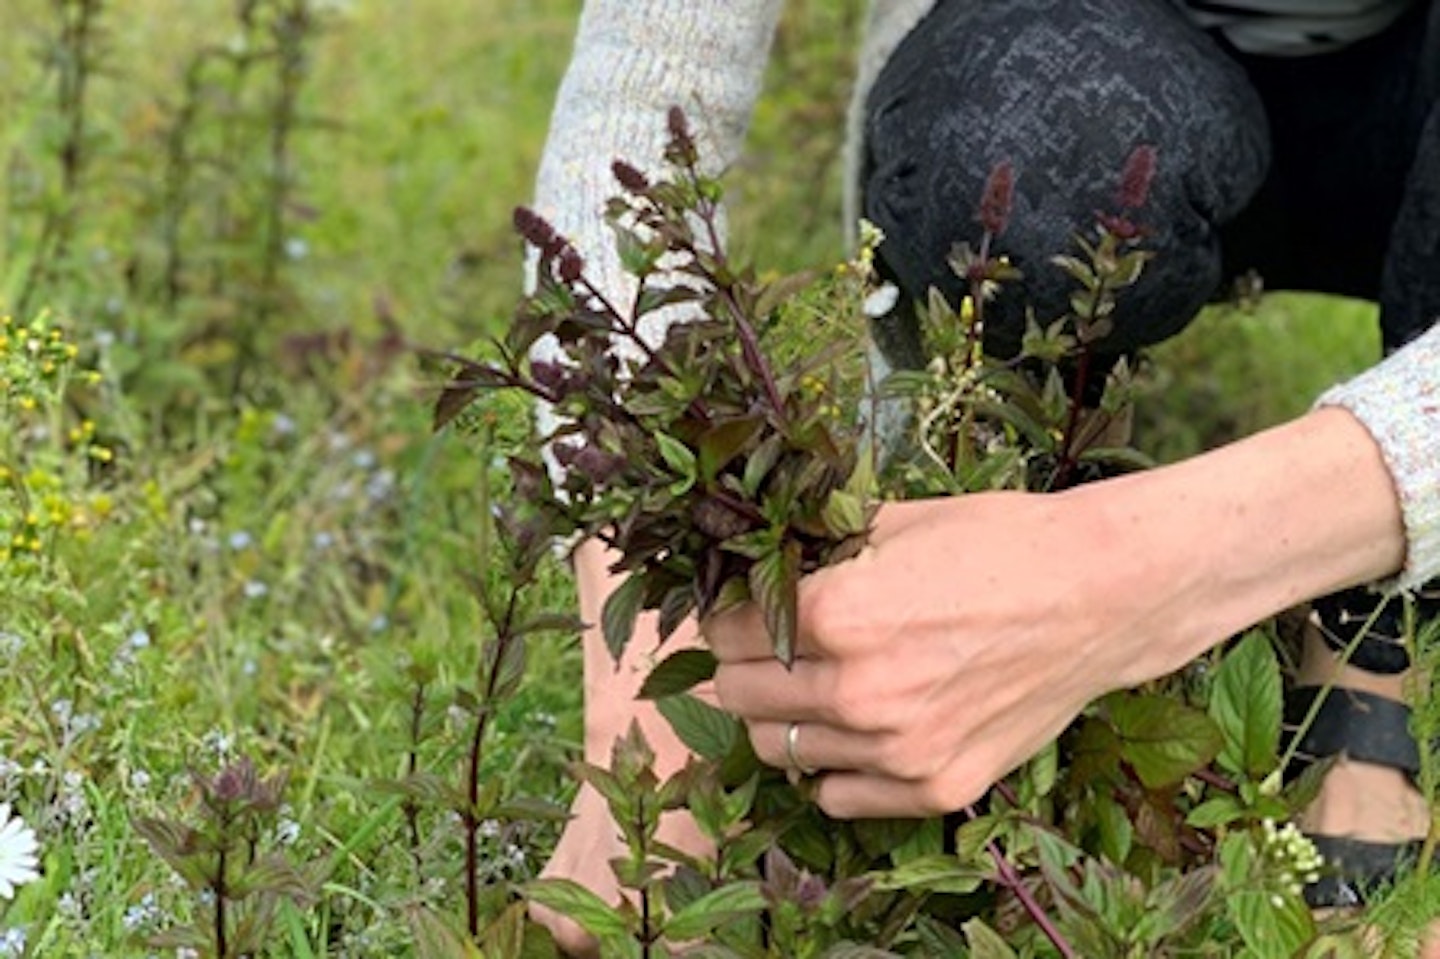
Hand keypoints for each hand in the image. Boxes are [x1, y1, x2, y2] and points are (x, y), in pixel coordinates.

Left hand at [706, 410, 1408, 818]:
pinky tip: (862, 726)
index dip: (728, 612)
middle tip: (769, 643)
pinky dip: (835, 765)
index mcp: (837, 616)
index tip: (742, 604)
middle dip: (742, 663)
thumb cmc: (999, 542)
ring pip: (779, 748)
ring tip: (818, 680)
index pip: (727, 630)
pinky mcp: (938, 786)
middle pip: (738, 694)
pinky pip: (838, 795)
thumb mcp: (892, 521)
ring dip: (782, 713)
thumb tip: (748, 561)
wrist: (1102, 592)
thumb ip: (810, 552)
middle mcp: (859, 693)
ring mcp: (899, 750)